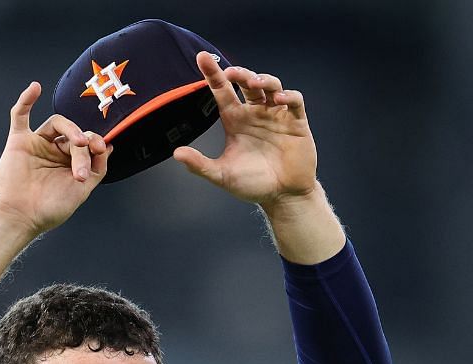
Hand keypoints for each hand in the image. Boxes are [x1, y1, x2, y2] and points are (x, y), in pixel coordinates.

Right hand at [0, 82, 110, 236]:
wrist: (22, 216)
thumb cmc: (49, 208)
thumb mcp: (83, 190)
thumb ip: (97, 168)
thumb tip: (108, 147)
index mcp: (71, 162)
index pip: (88, 143)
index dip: (97, 143)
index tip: (103, 150)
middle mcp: (55, 151)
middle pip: (75, 135)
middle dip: (84, 148)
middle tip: (83, 167)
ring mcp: (38, 144)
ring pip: (58, 123)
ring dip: (72, 130)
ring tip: (79, 144)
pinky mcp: (19, 141)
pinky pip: (20, 115)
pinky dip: (26, 100)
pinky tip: (35, 88)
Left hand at [173, 52, 317, 208]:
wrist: (284, 197)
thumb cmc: (253, 185)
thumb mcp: (222, 175)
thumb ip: (200, 165)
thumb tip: (177, 153)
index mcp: (236, 120)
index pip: (222, 90)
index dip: (213, 73)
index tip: (202, 57)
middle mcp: (255, 113)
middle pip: (247, 82)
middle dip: (240, 73)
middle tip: (232, 73)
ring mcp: (276, 116)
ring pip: (271, 85)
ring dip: (264, 79)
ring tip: (254, 83)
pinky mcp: (296, 123)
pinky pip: (294, 101)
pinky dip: (289, 95)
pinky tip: (279, 98)